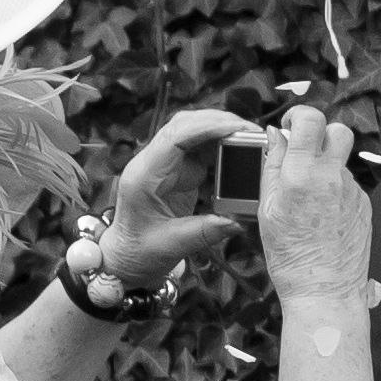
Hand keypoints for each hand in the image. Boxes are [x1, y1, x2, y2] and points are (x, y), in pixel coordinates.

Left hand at [100, 107, 259, 287]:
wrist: (126, 258)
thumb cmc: (140, 252)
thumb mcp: (173, 246)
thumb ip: (207, 231)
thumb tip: (239, 220)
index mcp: (144, 177)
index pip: (175, 137)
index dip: (207, 127)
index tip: (238, 128)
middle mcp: (152, 164)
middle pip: (185, 126)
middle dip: (219, 122)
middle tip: (253, 132)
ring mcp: (165, 166)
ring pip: (194, 133)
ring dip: (222, 131)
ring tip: (252, 139)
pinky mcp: (178, 172)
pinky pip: (201, 149)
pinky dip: (222, 146)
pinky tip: (241, 152)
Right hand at [253, 106, 376, 302]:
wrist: (325, 289)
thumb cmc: (289, 254)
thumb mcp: (267, 208)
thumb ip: (271, 166)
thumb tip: (276, 135)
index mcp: (303, 174)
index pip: (311, 120)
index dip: (299, 116)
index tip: (290, 127)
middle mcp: (333, 178)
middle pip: (338, 131)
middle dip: (320, 135)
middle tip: (303, 153)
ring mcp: (353, 191)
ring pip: (341, 163)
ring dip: (324, 167)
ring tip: (307, 196)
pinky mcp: (365, 205)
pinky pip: (347, 186)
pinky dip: (334, 190)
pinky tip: (322, 214)